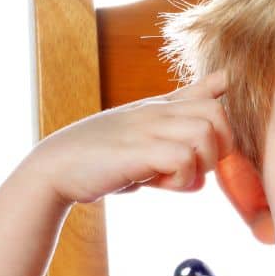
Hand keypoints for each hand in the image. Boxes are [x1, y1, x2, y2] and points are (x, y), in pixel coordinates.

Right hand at [25, 72, 233, 204]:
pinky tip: (158, 184)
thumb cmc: (100, 161)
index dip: (221, 99)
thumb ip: (174, 151)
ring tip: (173, 178)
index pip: (205, 91)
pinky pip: (184, 158)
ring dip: (199, 166)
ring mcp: (147, 128)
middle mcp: (156, 112)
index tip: (218, 112)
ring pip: (206, 135)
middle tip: (195, 168)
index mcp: (158, 108)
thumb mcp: (141, 145)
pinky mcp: (138, 150)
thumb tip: (202, 176)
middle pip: (218, 114)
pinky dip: (180, 179)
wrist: (54, 169)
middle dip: (220, 149)